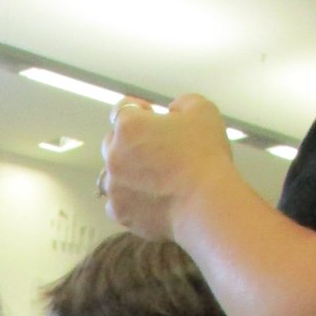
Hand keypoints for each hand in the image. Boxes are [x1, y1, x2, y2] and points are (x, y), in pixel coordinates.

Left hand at [101, 94, 234, 240]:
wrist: (204, 203)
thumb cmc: (203, 155)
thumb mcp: (202, 110)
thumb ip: (182, 103)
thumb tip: (172, 111)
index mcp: (129, 126)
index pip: (122, 109)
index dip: (138, 110)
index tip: (149, 114)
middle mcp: (113, 155)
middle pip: (112, 142)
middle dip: (129, 141)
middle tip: (154, 147)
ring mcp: (113, 186)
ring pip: (111, 174)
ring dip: (125, 171)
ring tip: (149, 175)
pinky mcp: (119, 211)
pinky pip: (117, 201)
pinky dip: (129, 198)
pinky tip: (148, 197)